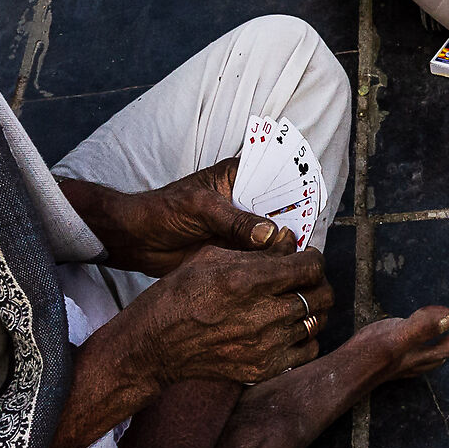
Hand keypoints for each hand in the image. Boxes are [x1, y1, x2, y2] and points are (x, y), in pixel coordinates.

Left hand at [61, 161, 297, 278]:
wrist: (135, 241)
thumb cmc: (162, 212)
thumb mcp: (199, 209)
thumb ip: (234, 220)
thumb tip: (270, 234)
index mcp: (240, 175)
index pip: (278, 175)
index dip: (298, 187)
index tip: (313, 203)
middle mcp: (246, 200)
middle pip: (283, 208)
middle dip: (296, 222)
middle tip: (308, 240)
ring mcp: (243, 227)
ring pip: (275, 235)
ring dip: (285, 247)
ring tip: (301, 260)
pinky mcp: (237, 250)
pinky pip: (261, 256)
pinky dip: (271, 264)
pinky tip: (282, 273)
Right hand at [88, 244, 333, 394]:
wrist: (155, 345)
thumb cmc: (178, 295)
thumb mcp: (210, 258)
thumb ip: (255, 249)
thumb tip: (289, 240)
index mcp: (247, 280)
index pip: (310, 267)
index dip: (312, 259)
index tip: (304, 258)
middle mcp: (262, 314)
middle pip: (321, 295)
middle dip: (317, 283)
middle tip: (304, 280)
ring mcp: (265, 345)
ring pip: (316, 322)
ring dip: (312, 310)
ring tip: (296, 303)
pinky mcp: (263, 368)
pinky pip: (307, 351)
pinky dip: (305, 338)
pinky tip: (290, 329)